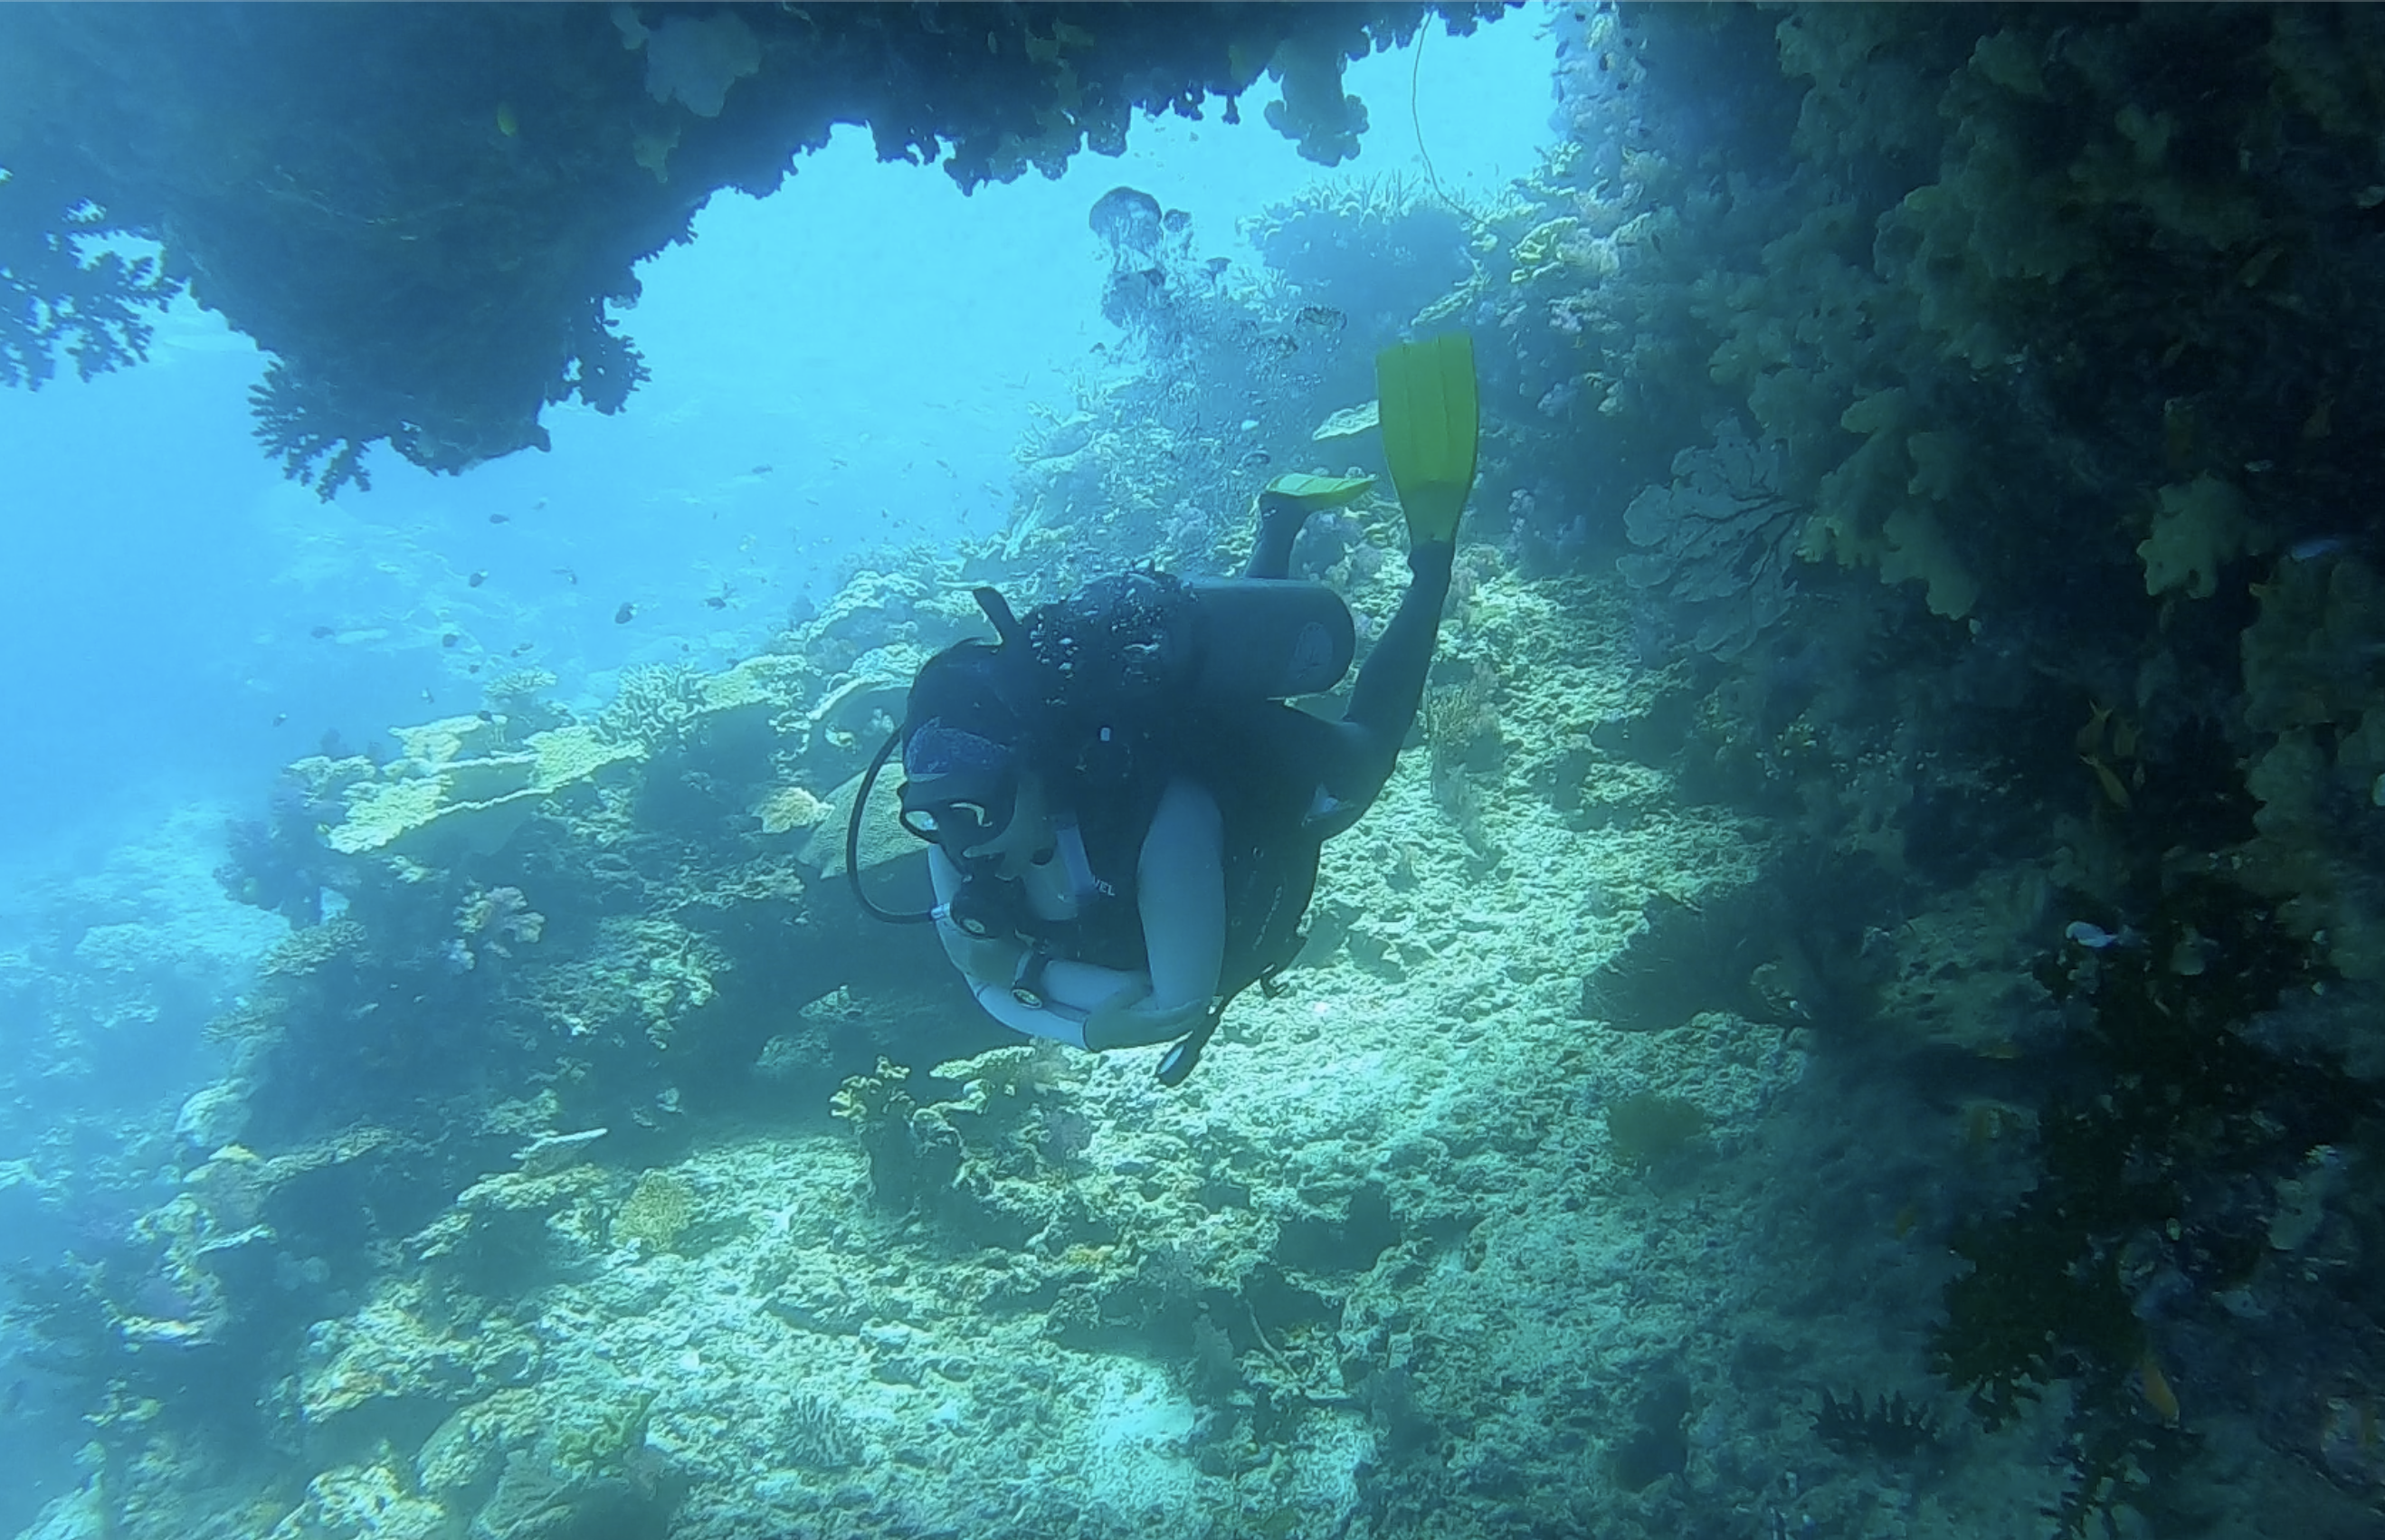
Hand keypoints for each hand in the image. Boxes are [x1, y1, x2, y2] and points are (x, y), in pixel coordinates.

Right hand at [1084, 987, 1210, 1051]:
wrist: (1094, 1037)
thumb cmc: (1103, 1017)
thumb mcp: (1117, 999)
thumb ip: (1136, 990)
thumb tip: (1151, 981)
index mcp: (1145, 1023)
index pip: (1174, 1016)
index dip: (1190, 1009)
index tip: (1201, 1000)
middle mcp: (1151, 1034)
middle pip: (1181, 1028)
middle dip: (1197, 1017)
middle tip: (1209, 1004)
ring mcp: (1150, 1040)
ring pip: (1178, 1034)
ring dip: (1192, 1024)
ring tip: (1203, 1012)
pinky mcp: (1148, 1042)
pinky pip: (1171, 1037)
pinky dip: (1182, 1029)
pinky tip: (1187, 1023)